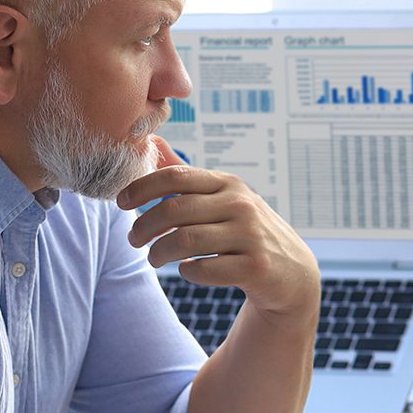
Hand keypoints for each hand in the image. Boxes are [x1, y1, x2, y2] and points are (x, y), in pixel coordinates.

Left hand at [118, 136, 318, 316]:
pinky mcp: (255, 267)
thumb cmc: (246, 231)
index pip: (176, 176)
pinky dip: (187, 272)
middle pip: (174, 210)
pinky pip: (204, 269)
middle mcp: (241, 205)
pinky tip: (187, 270)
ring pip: (184, 241)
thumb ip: (187, 175)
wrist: (292, 271)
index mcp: (228, 184)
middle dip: (143, 225)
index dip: (141, 187)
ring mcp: (250, 236)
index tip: (120, 202)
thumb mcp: (224, 198)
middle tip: (133, 239)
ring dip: (158, 252)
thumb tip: (153, 140)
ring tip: (153, 258)